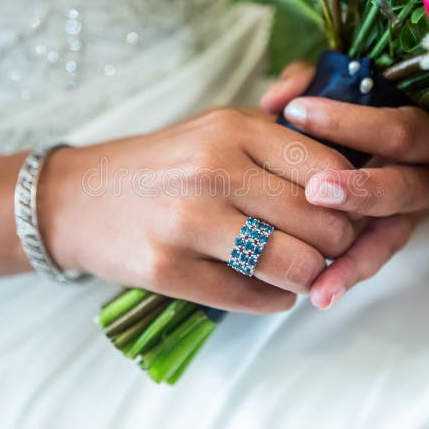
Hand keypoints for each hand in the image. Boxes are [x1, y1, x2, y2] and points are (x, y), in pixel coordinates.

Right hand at [38, 108, 356, 313]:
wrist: (79, 197)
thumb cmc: (165, 164)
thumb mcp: (218, 129)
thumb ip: (280, 141)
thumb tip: (350, 179)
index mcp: (235, 129)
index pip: (330, 169)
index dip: (348, 200)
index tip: (341, 213)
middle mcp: (215, 169)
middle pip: (322, 223)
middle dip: (335, 245)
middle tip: (322, 248)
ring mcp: (189, 221)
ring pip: (295, 265)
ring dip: (307, 277)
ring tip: (295, 269)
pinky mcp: (168, 269)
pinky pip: (254, 299)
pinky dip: (273, 299)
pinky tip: (265, 287)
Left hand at [261, 62, 428, 309]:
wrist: (364, 136)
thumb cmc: (350, 102)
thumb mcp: (334, 81)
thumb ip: (308, 78)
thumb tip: (276, 100)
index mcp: (426, 131)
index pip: (398, 129)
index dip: (351, 122)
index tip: (297, 114)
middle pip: (402, 186)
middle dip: (360, 190)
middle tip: (315, 191)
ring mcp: (414, 211)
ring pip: (392, 235)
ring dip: (353, 253)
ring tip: (317, 274)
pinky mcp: (394, 236)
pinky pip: (375, 258)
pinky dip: (347, 274)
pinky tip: (320, 293)